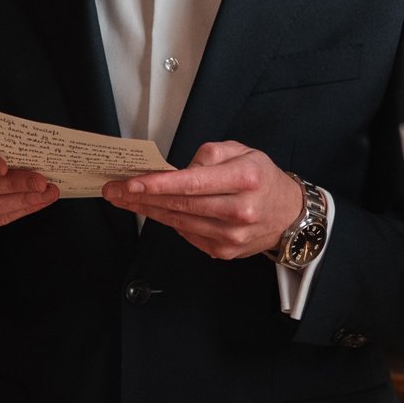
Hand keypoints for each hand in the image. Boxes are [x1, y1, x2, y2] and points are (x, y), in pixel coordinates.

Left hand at [104, 141, 303, 261]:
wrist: (289, 215)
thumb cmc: (263, 179)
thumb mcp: (243, 151)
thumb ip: (210, 154)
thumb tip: (179, 168)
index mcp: (244, 179)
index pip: (192, 183)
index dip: (158, 184)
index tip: (131, 183)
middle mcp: (239, 210)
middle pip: (180, 204)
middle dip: (142, 197)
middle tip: (114, 190)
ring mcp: (231, 236)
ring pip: (179, 222)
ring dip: (148, 211)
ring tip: (125, 200)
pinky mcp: (224, 251)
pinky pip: (187, 234)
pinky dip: (169, 221)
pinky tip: (154, 211)